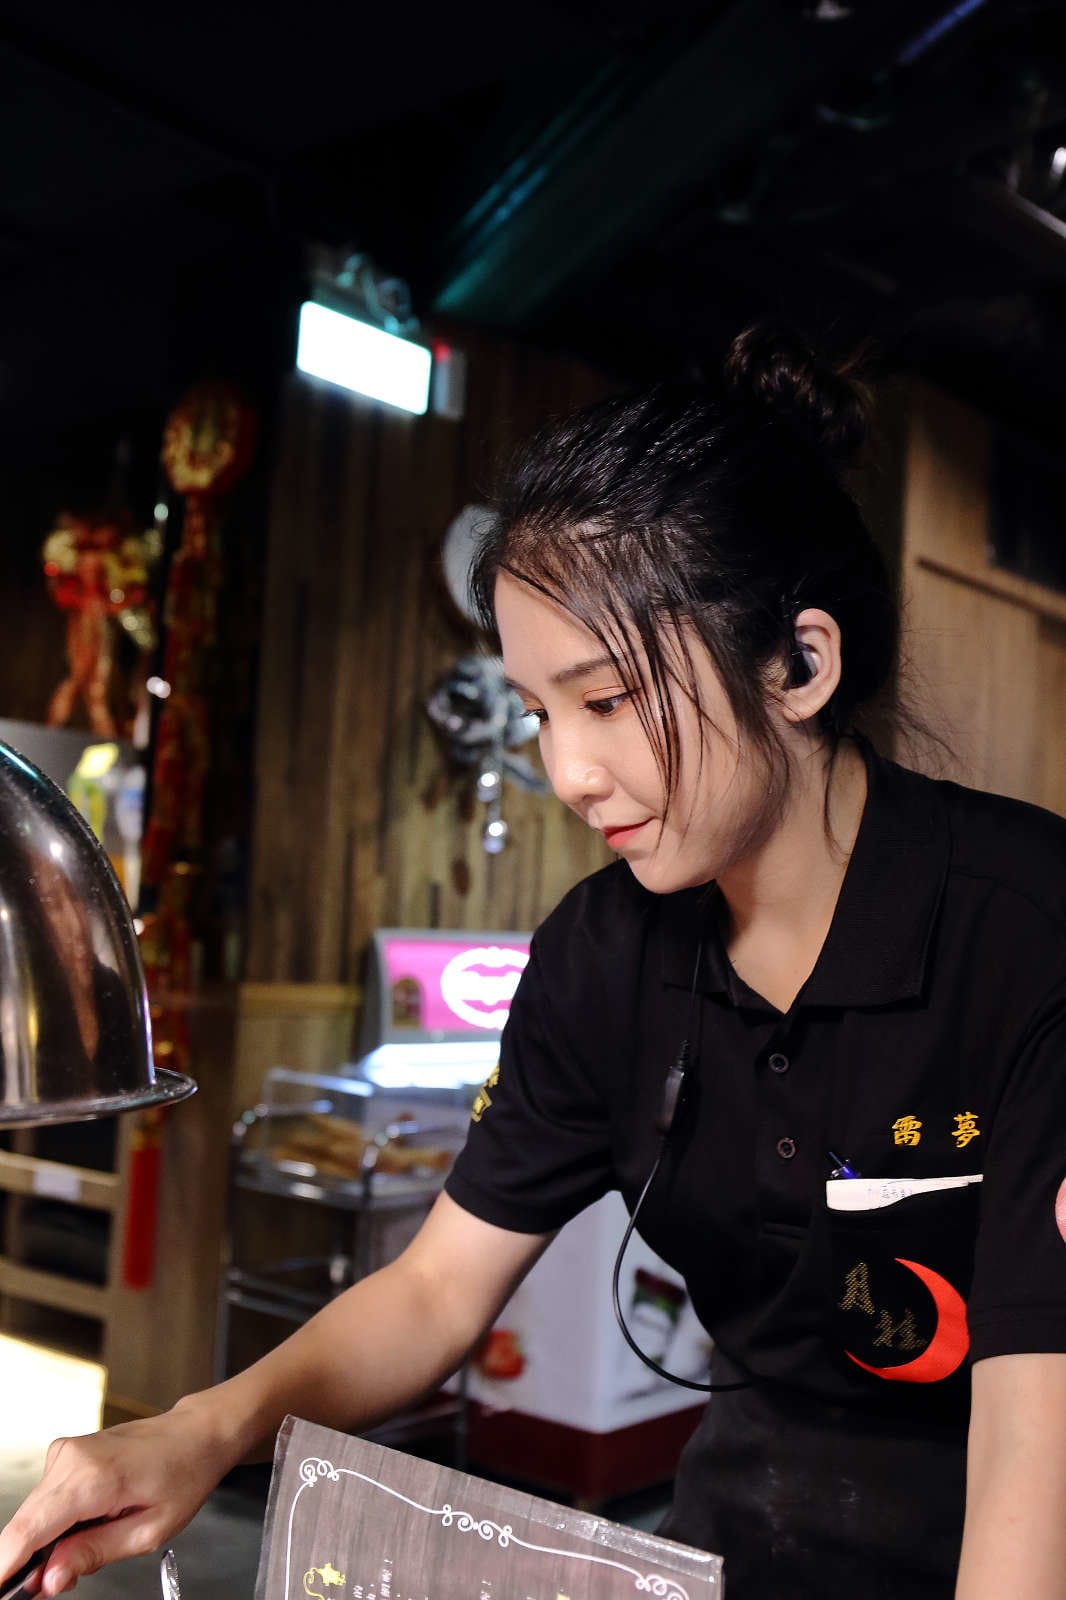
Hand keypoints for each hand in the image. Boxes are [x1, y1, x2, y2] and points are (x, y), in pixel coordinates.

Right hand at [0, 1400, 235, 1594]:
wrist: (195, 1433)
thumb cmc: (183, 1474)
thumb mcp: (149, 1530)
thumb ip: (93, 1553)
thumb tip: (49, 1578)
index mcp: (92, 1477)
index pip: (27, 1530)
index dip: (6, 1568)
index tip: (4, 1592)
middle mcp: (71, 1459)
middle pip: (24, 1525)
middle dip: (30, 1563)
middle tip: (59, 1583)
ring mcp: (65, 1453)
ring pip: (32, 1516)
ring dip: (46, 1544)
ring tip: (89, 1548)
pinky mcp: (65, 1454)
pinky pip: (45, 1501)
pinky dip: (55, 1523)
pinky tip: (88, 1525)